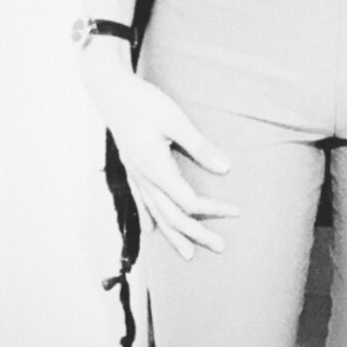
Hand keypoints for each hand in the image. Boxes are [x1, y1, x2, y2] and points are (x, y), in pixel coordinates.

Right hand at [82, 54, 236, 261]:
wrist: (111, 92)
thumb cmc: (144, 102)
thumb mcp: (175, 120)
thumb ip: (199, 146)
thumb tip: (226, 168)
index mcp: (156, 169)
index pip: (189, 201)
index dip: (213, 210)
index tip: (235, 211)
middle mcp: (145, 179)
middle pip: (173, 217)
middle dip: (197, 234)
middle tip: (220, 247)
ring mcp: (136, 176)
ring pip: (156, 215)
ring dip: (174, 235)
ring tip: (189, 254)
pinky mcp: (132, 169)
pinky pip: (141, 202)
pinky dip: (150, 219)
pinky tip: (151, 231)